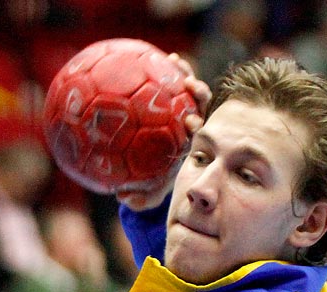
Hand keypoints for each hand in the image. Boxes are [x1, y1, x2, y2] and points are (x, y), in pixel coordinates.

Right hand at [115, 53, 210, 211]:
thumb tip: (122, 198)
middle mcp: (194, 126)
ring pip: (194, 91)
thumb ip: (141, 199)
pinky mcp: (183, 98)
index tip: (190, 123)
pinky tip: (166, 57)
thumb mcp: (152, 193)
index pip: (199, 135)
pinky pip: (180, 81)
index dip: (197, 128)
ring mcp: (190, 110)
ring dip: (187, 76)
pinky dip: (175, 69)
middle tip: (190, 89)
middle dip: (200, 98)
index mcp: (191, 146)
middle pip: (204, 109)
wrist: (169, 165)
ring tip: (177, 64)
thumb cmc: (160, 180)